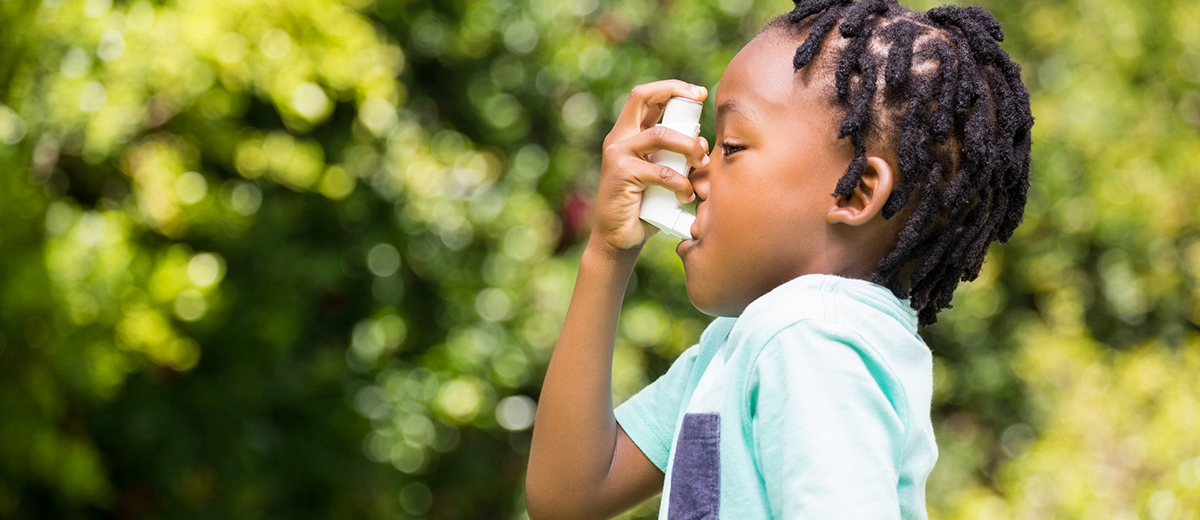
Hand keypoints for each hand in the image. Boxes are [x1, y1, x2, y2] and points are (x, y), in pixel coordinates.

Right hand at [590, 80, 710, 255]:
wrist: (619, 239)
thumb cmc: (645, 208)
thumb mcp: (664, 176)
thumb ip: (677, 157)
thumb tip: (703, 141)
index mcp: (628, 135)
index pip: (646, 97)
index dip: (672, 88)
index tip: (699, 93)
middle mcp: (619, 139)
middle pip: (642, 97)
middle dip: (675, 92)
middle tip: (700, 100)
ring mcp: (617, 154)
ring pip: (661, 134)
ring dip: (689, 146)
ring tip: (702, 162)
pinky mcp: (622, 174)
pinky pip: (660, 171)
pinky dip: (680, 183)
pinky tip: (686, 196)